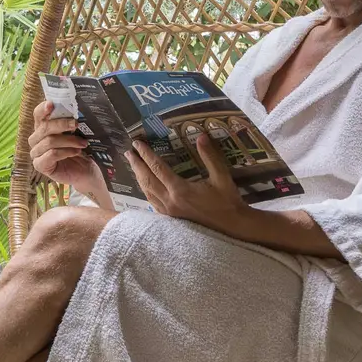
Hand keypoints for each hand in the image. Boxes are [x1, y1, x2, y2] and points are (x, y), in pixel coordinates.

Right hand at [29, 101, 107, 201]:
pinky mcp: (40, 165)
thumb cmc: (79, 149)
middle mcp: (36, 139)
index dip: (43, 109)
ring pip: (49, 141)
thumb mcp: (76, 133)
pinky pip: (51, 154)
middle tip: (76, 124)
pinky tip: (76, 152)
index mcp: (42, 127)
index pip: (38, 115)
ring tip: (83, 143)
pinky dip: (66, 151)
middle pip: (44, 128)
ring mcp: (36, 153)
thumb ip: (70, 121)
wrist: (86, 170)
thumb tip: (76, 108)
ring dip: (69, 141)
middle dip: (62, 124)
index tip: (52, 104)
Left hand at [126, 134, 250, 235]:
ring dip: (139, 177)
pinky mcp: (172, 218)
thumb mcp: (221, 176)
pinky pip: (152, 202)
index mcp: (180, 190)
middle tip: (128, 152)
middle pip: (147, 180)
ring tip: (134, 166)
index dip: (146, 154)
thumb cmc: (227, 201)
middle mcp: (170, 201)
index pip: (157, 168)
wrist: (232, 225)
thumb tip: (201, 136)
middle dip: (136, 165)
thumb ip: (209, 156)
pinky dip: (146, 191)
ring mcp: (169, 211)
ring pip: (147, 192)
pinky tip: (145, 186)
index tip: (137, 143)